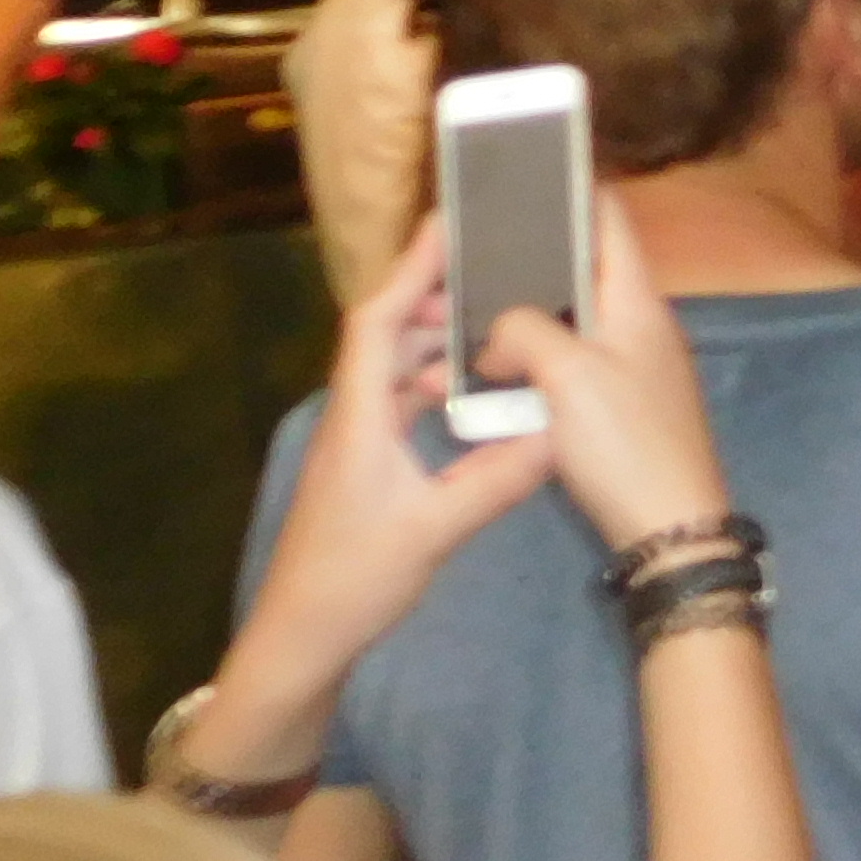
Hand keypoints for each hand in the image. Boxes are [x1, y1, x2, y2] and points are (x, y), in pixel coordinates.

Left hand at [225, 220, 564, 720]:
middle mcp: (353, 416)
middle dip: (436, 292)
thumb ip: (496, 478)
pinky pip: (402, 400)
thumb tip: (558, 430)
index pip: (378, 321)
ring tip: (496, 319)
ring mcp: (358, 442)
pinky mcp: (368, 465)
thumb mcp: (434, 531)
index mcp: (359, 416)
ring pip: (395, 367)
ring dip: (438, 338)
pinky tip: (475, 390)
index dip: (411, 268)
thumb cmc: (353, 579)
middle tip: (498, 266)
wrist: (301, 637)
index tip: (451, 223)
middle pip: (387, 333)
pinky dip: (437, 381)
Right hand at [489, 191, 730, 554]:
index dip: (569, 189)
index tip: (519, 171)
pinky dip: (522, 367)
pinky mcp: (613, 409)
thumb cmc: (628, 445)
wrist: (671, 530)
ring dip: (512, 324)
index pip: (609, 221)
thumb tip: (499, 332)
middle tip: (458, 262)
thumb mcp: (569, 377)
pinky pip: (561, 369)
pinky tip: (480, 379)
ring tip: (452, 325)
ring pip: (562, 326)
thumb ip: (526, 331)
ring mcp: (628, 369)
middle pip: (577, 273)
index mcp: (638, 302)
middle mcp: (638, 326)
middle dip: (519, 267)